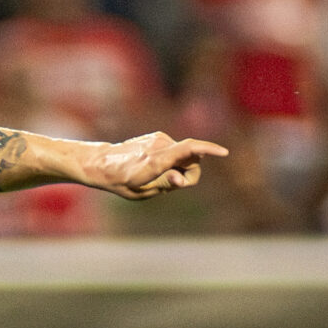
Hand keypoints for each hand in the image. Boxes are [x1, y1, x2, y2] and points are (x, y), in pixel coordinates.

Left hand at [86, 133, 229, 199]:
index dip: (209, 150)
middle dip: (190, 174)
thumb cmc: (122, 182)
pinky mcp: (157, 137)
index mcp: (157, 160)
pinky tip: (154, 168)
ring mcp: (159, 138)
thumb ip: (166, 184)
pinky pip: (175, 151)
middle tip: (172, 186)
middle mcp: (160, 145)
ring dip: (179, 168)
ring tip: (157, 177)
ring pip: (184, 156)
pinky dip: (172, 162)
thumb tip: (181, 178)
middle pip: (192, 160)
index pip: (189, 149)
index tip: (224, 153)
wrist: (103, 163)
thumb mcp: (143, 191)